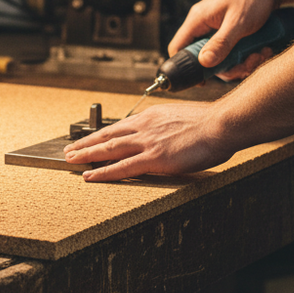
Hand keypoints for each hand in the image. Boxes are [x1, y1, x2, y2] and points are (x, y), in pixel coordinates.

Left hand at [63, 101, 232, 181]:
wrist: (222, 124)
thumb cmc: (212, 124)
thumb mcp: (183, 118)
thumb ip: (168, 126)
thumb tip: (166, 133)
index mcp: (153, 116)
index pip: (121, 125)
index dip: (103, 133)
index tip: (91, 139)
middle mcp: (145, 126)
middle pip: (107, 134)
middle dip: (87, 143)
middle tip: (71, 150)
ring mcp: (148, 142)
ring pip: (108, 148)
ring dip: (87, 155)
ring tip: (71, 161)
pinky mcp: (154, 158)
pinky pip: (122, 167)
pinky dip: (103, 172)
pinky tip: (90, 176)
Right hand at [168, 0, 277, 70]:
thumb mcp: (238, 22)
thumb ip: (221, 43)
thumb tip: (204, 63)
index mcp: (198, 20)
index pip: (177, 47)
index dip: (184, 66)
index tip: (201, 81)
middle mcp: (204, 26)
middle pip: (204, 59)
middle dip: (227, 67)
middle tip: (247, 65)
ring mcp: (217, 30)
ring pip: (222, 58)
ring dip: (242, 62)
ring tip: (261, 54)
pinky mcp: (230, 33)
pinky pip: (233, 53)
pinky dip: (248, 56)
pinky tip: (263, 50)